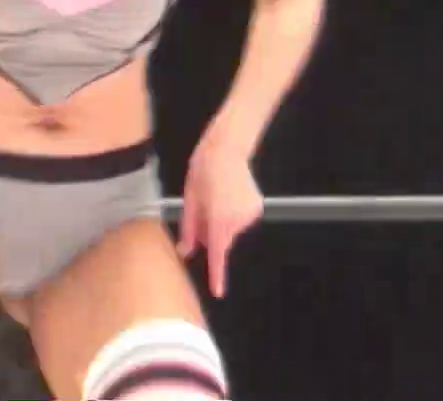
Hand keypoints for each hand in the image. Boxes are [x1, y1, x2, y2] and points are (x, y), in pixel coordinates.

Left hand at [176, 133, 263, 297]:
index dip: (217, 274)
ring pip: (232, 229)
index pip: (217, 253)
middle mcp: (237, 220)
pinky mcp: (257, 208)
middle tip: (205, 206)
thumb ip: (189, 229)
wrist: (226, 150)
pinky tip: (231, 195)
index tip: (218, 292)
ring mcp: (250, 214)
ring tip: (218, 196)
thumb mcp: (189, 201)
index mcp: (218, 220)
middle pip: (222, 239)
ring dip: (223, 220)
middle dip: (212, 232)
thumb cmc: (201, 172)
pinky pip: (241, 220)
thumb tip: (185, 252)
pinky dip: (234, 213)